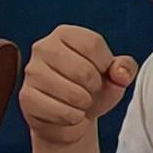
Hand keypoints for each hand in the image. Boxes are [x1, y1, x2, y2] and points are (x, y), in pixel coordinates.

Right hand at [19, 26, 136, 146]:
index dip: (104, 64)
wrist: (69, 117)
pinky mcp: (27, 96)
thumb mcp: (113, 75)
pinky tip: (67, 113)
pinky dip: (72, 118)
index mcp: (65, 34)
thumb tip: (120, 74)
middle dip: (94, 88)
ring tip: (78, 102)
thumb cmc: (90, 90)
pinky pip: (60, 111)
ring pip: (72, 94)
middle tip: (88, 91)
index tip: (101, 73)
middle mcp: (43, 47)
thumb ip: (125, 68)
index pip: (92, 44)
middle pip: (83, 70)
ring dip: (84, 105)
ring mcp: (32, 72)